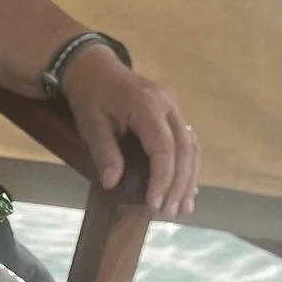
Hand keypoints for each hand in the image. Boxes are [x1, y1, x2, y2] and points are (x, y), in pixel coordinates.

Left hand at [61, 46, 198, 217]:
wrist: (95, 68)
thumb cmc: (90, 96)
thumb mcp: (91, 125)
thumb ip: (104, 152)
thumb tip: (112, 183)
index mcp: (147, 106)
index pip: (163, 148)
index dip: (162, 178)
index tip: (155, 204)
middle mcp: (168, 105)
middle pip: (184, 149)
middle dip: (179, 184)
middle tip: (170, 213)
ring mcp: (173, 108)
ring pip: (191, 146)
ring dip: (189, 178)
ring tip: (183, 208)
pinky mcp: (173, 113)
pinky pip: (187, 141)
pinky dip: (188, 166)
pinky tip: (187, 188)